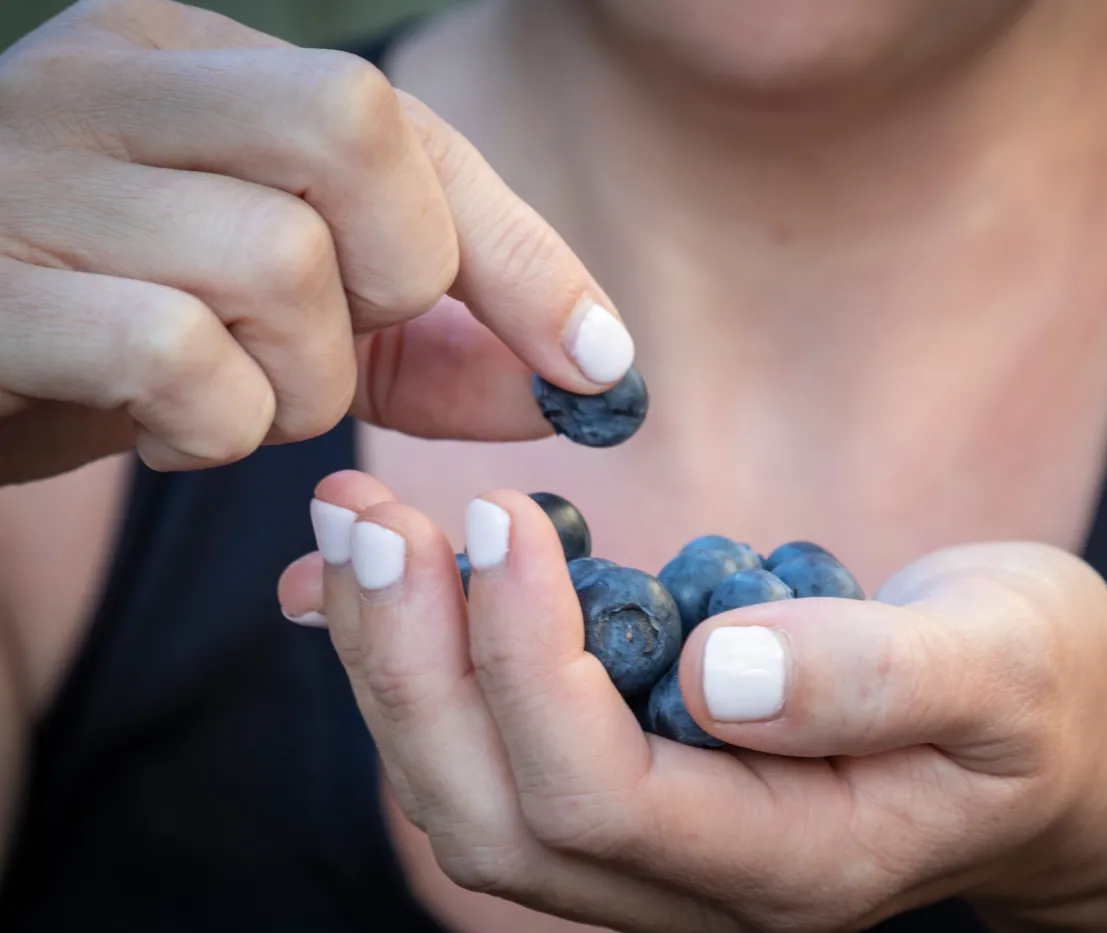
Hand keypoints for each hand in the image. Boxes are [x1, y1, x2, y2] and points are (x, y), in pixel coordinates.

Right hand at [0, 0, 632, 484]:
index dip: (518, 252)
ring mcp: (23, 176)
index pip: (400, 119)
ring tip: (240, 400)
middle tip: (335, 348)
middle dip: (393, 278)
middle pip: (349, 132)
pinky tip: (168, 428)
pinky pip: (170, 352)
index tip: (596, 363)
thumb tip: (590, 376)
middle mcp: (99, 81)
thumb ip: (432, 343)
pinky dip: (211, 424)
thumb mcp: (292, 325)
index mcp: (180, 57)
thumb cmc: (123, 341)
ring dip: (299, 380)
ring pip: (274, 258)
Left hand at [279, 471, 1106, 932]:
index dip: (528, 662)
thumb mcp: (1003, 662)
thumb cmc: (1033, 688)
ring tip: (352, 529)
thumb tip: (720, 674)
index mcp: (795, 864)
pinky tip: (372, 581)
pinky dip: (415, 667)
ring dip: (390, 664)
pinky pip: (486, 757)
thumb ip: (875, 679)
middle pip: (497, 816)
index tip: (502, 518)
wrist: (1038, 734)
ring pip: (469, 798)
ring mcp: (655, 856)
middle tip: (366, 517)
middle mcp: (699, 888)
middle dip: (412, 666)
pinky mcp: (631, 795)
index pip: (604, 795)